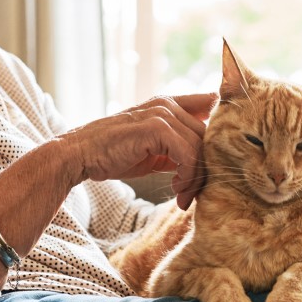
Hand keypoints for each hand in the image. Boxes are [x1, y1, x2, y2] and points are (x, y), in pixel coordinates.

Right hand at [60, 93, 215, 209]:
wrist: (80, 155)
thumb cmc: (113, 154)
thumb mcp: (153, 150)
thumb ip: (178, 149)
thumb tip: (204, 165)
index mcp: (168, 104)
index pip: (210, 105)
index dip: (221, 127)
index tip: (220, 158)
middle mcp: (168, 104)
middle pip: (209, 135)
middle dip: (205, 168)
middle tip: (192, 194)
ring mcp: (162, 114)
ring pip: (201, 147)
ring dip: (195, 178)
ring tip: (183, 196)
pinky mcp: (156, 128)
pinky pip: (188, 154)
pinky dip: (187, 177)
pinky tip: (176, 190)